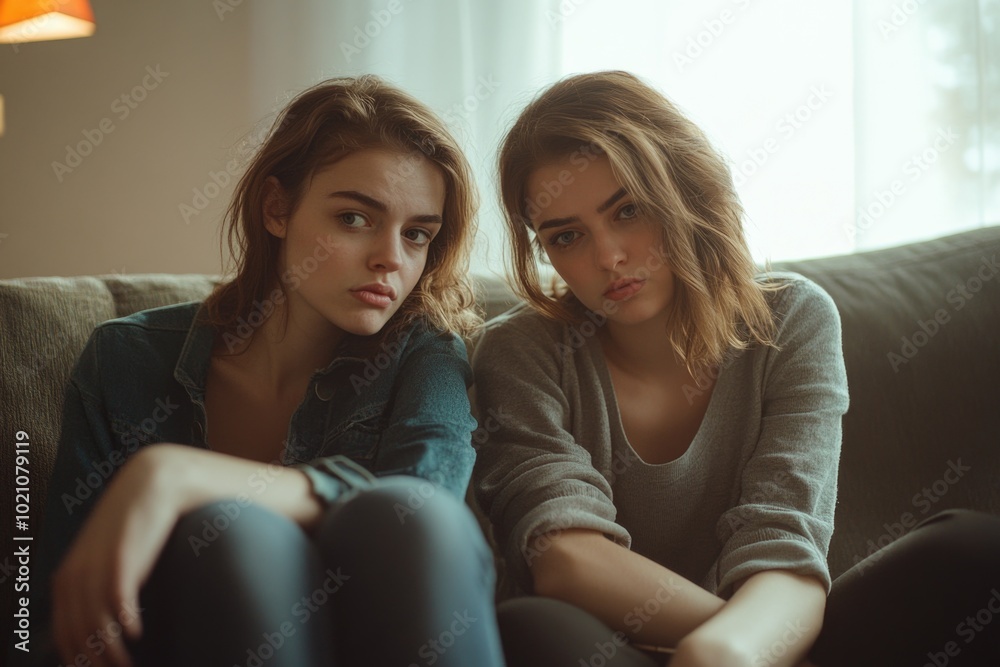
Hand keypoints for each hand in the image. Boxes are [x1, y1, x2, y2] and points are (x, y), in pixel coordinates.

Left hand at [51, 446, 181, 666]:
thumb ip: (97, 584)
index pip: (64, 634)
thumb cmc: (134, 525)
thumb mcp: (106, 556)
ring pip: (96, 625)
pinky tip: (137, 632)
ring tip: (128, 665)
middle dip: (95, 662)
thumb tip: (107, 620)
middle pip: (78, 635)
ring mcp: (95, 568)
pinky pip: (117, 602)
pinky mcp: (120, 560)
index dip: (78, 659)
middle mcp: (74, 576)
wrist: (151, 484)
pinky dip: (125, 624)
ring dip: (112, 652)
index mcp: (66, 579)